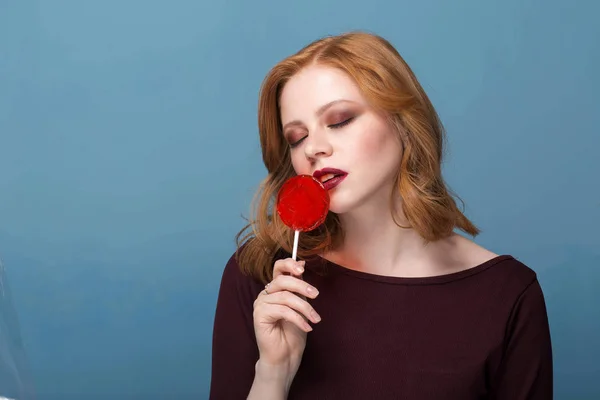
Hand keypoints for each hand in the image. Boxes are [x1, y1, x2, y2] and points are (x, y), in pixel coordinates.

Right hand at [252, 258, 320, 376]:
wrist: (286, 355)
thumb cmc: (293, 332)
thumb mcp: (301, 304)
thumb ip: (299, 286)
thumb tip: (302, 263)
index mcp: (275, 288)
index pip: (278, 268)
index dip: (289, 264)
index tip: (302, 268)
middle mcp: (266, 293)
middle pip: (282, 280)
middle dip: (302, 286)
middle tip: (316, 295)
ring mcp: (260, 304)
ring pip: (285, 296)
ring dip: (305, 308)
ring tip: (315, 319)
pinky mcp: (259, 315)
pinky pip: (283, 310)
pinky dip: (298, 318)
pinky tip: (307, 327)